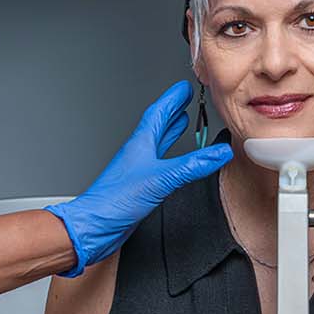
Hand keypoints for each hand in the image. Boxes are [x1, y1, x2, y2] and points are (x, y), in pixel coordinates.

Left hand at [47, 82, 231, 275]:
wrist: (94, 226)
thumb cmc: (115, 200)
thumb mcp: (161, 178)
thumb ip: (192, 165)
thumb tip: (219, 153)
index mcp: (141, 143)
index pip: (158, 113)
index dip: (172, 99)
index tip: (184, 87)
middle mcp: (139, 153)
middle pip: (158, 124)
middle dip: (173, 111)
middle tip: (185, 100)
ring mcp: (138, 169)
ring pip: (158, 143)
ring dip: (171, 132)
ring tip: (182, 123)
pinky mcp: (139, 186)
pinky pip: (159, 164)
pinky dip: (170, 157)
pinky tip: (173, 162)